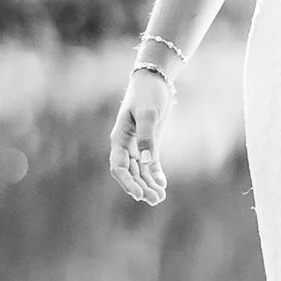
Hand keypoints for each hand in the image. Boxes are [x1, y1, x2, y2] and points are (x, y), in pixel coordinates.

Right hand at [109, 74, 169, 208]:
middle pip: (130, 173)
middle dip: (141, 187)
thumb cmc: (148, 94)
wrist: (154, 81)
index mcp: (119, 139)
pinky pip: (150, 164)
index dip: (127, 182)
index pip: (118, 167)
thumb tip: (146, 162)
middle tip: (156, 200)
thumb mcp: (148, 114)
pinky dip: (155, 175)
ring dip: (148, 185)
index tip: (138, 194)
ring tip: (160, 198)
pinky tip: (162, 185)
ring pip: (140, 171)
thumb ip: (147, 137)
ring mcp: (137, 146)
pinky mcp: (149, 144)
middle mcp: (126, 146)